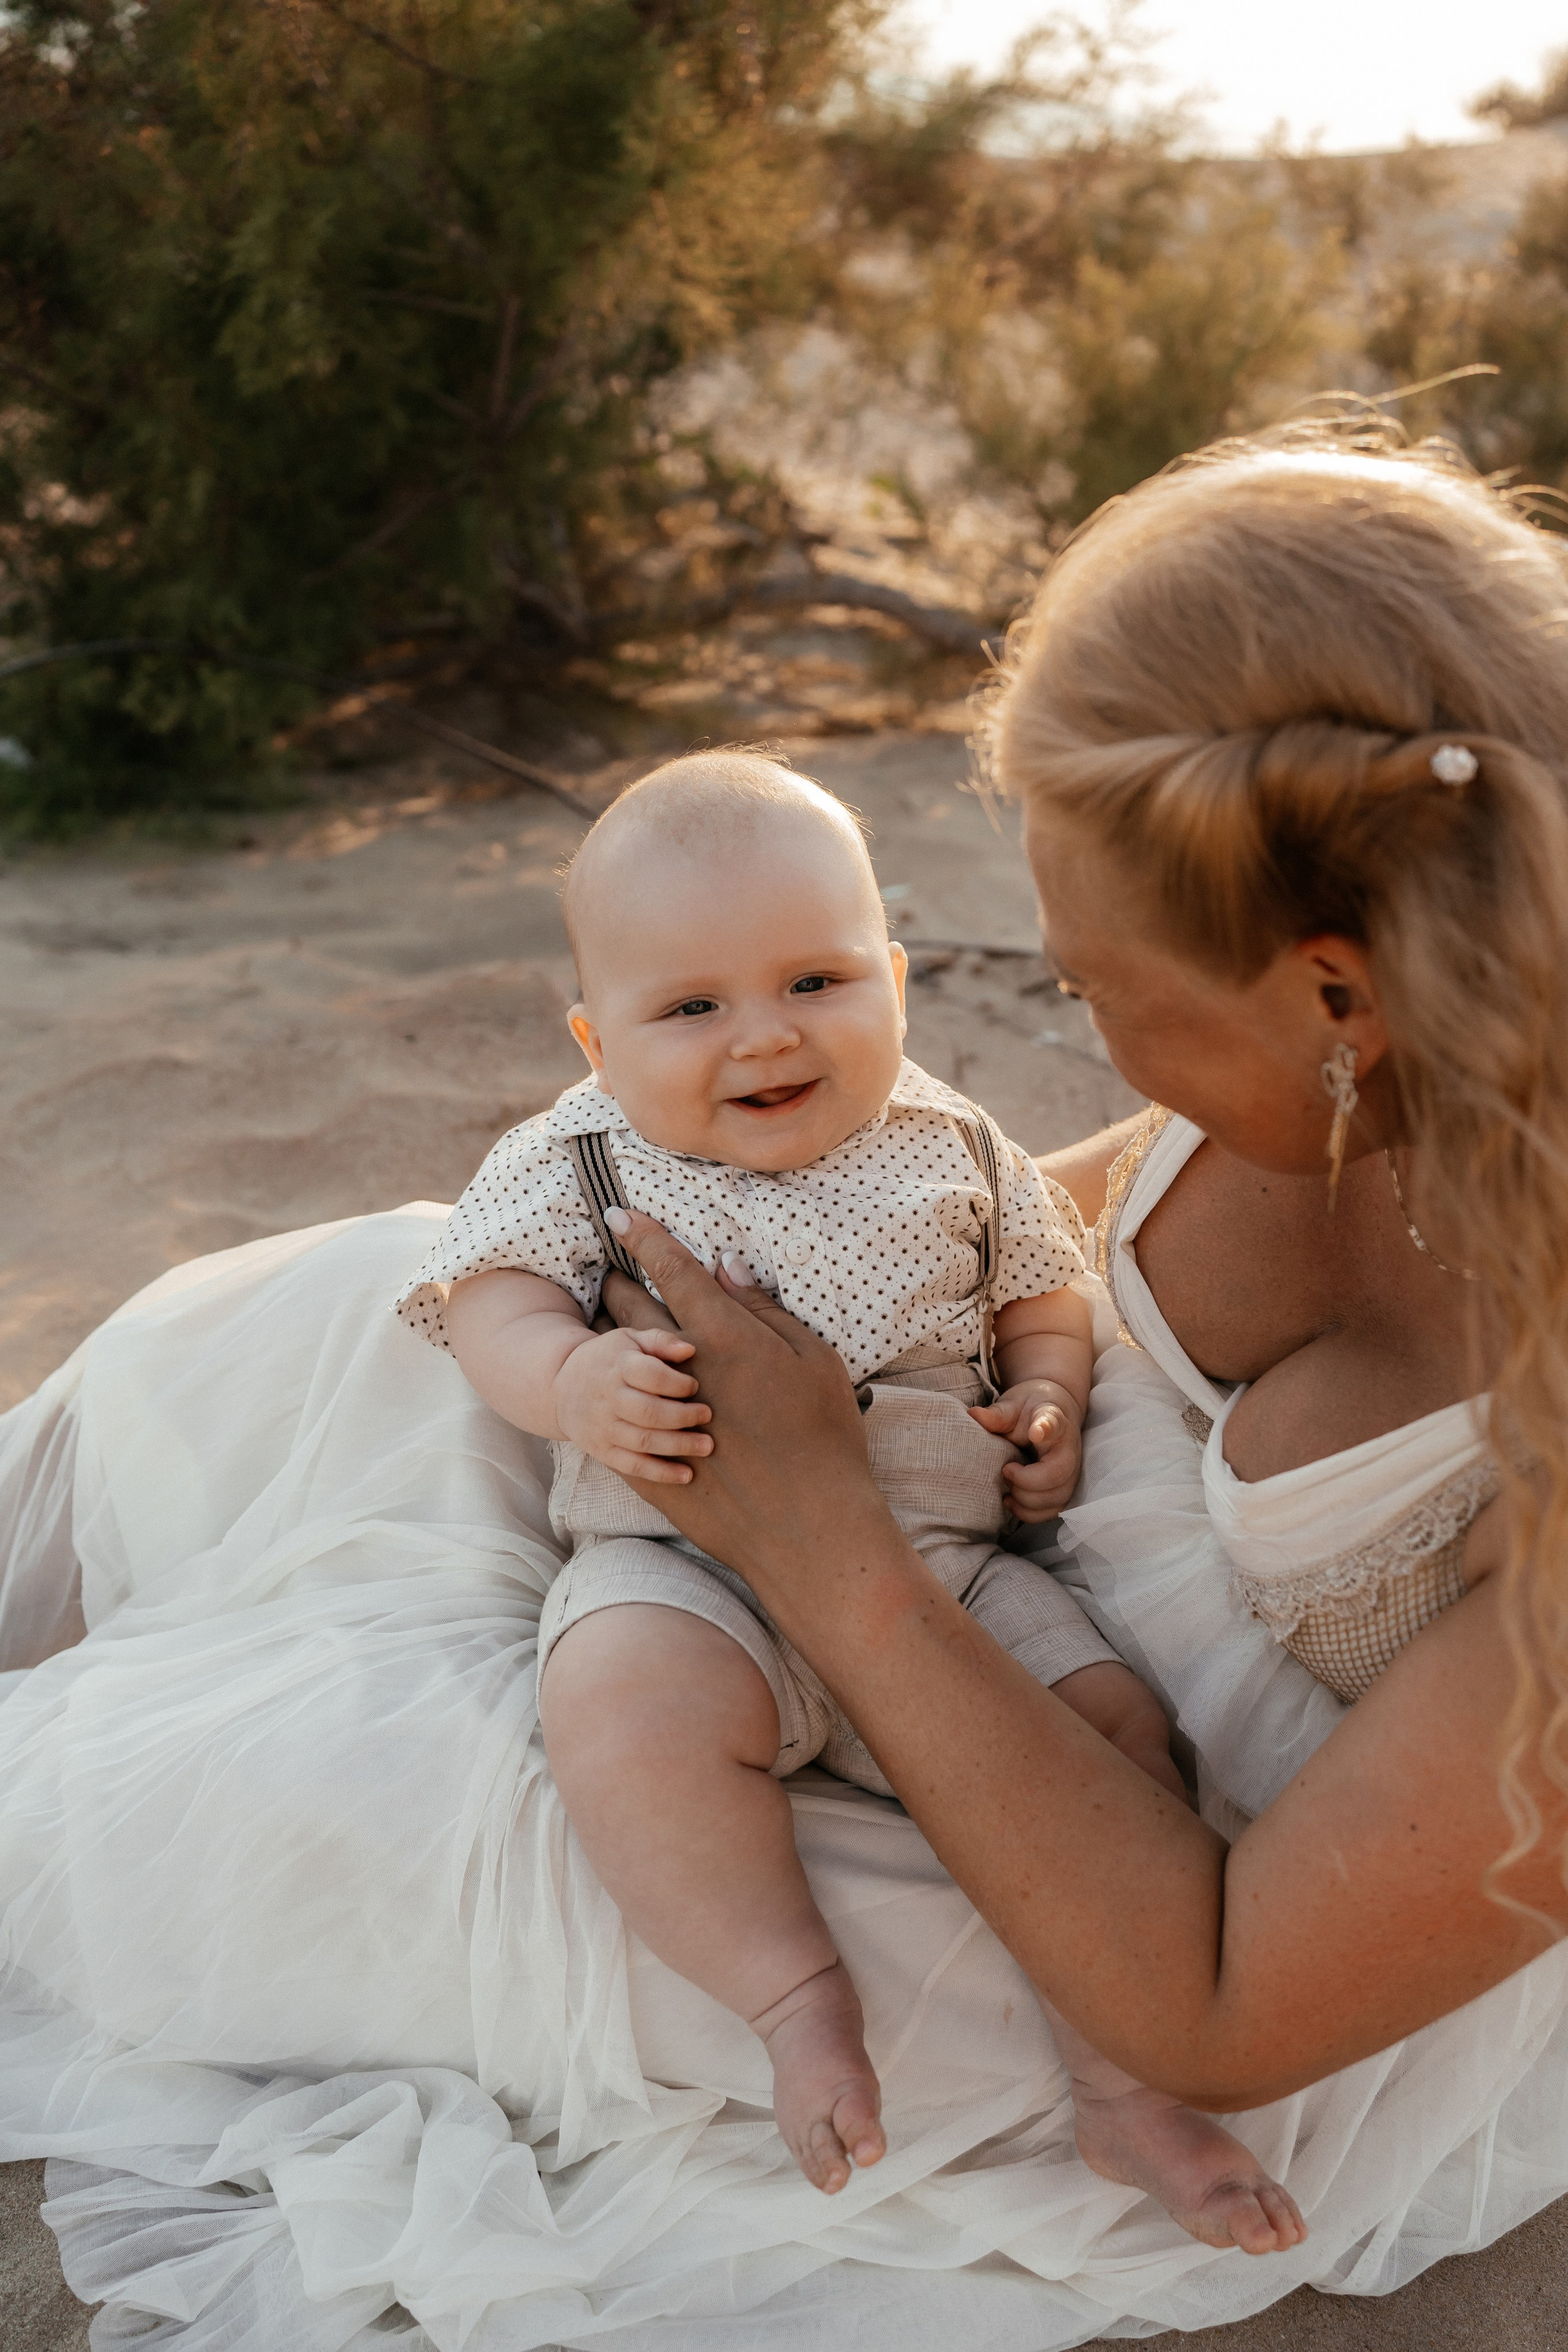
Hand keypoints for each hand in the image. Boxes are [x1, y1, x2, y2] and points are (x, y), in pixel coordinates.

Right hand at [553, 1325, 712, 1484]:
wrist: (559, 1388)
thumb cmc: (607, 1359)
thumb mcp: (628, 1339)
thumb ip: (660, 1341)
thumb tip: (690, 1350)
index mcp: (617, 1366)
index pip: (651, 1376)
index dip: (677, 1383)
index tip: (694, 1386)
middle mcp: (608, 1398)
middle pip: (649, 1412)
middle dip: (683, 1416)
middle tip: (707, 1415)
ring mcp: (603, 1427)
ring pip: (643, 1441)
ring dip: (679, 1446)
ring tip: (706, 1446)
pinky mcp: (601, 1450)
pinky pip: (633, 1465)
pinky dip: (660, 1473)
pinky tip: (687, 1475)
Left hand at [592, 1213, 907, 1620]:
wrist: (809, 1527)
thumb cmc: (824, 1439)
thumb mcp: (813, 1361)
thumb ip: (765, 1311)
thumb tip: (728, 1268)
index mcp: (724, 1338)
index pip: (673, 1271)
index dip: (644, 1237)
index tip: (619, 1214)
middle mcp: (683, 1370)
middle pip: (631, 1310)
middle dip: (616, 1282)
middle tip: (610, 1270)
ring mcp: (660, 1416)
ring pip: (615, 1359)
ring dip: (608, 1334)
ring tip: (605, 1322)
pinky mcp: (648, 1459)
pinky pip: (616, 1413)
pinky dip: (612, 1391)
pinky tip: (613, 1387)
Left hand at [969, 1383, 1082, 1520]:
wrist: (1055, 1412)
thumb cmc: (1032, 1409)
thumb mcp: (1014, 1404)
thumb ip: (996, 1414)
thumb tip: (972, 1415)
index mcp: (1055, 1422)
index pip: (1054, 1425)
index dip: (1046, 1429)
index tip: (1035, 1432)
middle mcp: (1069, 1450)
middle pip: (1057, 1474)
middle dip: (1025, 1481)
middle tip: (1005, 1470)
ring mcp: (1071, 1473)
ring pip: (1056, 1499)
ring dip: (1026, 1501)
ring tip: (1007, 1488)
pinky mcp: (1064, 1490)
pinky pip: (1052, 1511)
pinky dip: (1029, 1513)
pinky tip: (1011, 1501)